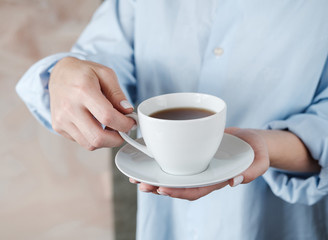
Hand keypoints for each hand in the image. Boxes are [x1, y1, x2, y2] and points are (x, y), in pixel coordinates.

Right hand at [49, 57, 134, 149]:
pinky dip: (93, 138)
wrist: (60, 74)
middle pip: (98, 137)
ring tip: (112, 129)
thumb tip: (127, 111)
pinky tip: (97, 126)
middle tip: (125, 132)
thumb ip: (117, 93)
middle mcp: (69, 107)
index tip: (131, 123)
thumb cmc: (84, 73)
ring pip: (90, 144)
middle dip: (117, 139)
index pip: (107, 117)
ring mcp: (62, 119)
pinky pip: (81, 141)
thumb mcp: (105, 74)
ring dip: (106, 141)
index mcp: (83, 90)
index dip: (124, 124)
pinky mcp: (58, 126)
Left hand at [129, 127, 269, 200]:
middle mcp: (202, 175)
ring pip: (173, 176)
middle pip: (178, 186)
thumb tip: (235, 182)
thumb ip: (251, 172)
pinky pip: (175, 160)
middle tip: (141, 184)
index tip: (162, 188)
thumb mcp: (259, 161)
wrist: (251, 141)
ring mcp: (196, 165)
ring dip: (154, 178)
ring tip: (135, 177)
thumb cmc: (256, 152)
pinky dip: (161, 162)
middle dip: (159, 187)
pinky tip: (147, 159)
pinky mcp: (192, 153)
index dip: (178, 192)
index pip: (195, 190)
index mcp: (215, 180)